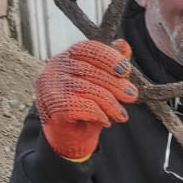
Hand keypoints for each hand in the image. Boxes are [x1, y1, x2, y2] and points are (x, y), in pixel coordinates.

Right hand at [35, 39, 136, 160]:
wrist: (68, 137)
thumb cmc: (86, 106)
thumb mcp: (102, 83)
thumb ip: (111, 64)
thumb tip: (123, 45)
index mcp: (67, 57)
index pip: (87, 48)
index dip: (109, 57)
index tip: (125, 70)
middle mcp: (55, 68)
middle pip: (90, 70)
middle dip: (115, 84)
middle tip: (131, 95)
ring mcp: (51, 86)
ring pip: (88, 89)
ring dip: (110, 103)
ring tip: (121, 114)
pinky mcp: (53, 106)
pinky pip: (82, 106)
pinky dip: (98, 114)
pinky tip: (105, 121)